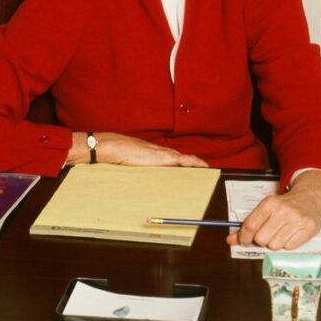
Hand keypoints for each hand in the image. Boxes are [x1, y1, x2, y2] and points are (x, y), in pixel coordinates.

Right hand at [68, 132, 208, 167]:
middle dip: (193, 164)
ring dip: (196, 164)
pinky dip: (196, 163)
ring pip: (186, 159)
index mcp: (154, 154)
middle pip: (182, 159)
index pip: (172, 158)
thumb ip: (138, 166)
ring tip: (207, 170)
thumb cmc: (118, 154)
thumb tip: (136, 173)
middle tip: (204, 170)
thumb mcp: (131, 163)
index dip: (183, 163)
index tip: (190, 168)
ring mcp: (164, 154)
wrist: (114, 147)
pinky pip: (186, 160)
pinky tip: (204, 166)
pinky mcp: (166, 158)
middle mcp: (161, 152)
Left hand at [225, 170, 320, 249]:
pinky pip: (289, 248)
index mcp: (270, 203)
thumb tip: (230, 240)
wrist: (310, 198)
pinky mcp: (308, 229)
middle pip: (261, 239)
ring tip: (279, 232)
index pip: (250, 225)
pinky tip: (290, 234)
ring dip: (274, 243)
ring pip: (274, 246)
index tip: (243, 240)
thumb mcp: (266, 208)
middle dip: (261, 240)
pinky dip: (287, 244)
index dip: (243, 237)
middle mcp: (283, 211)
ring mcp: (297, 221)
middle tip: (266, 233)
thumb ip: (248, 225)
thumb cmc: (285, 205)